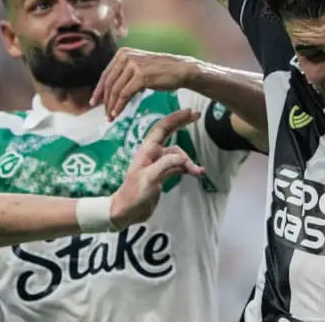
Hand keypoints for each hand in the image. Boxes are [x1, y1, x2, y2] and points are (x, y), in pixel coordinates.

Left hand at [91, 48, 196, 120]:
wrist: (180, 70)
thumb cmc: (159, 72)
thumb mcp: (138, 69)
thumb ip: (123, 75)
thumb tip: (108, 92)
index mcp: (122, 53)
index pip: (106, 74)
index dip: (99, 90)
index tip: (94, 102)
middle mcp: (126, 56)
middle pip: (109, 82)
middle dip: (104, 100)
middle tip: (104, 114)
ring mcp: (133, 64)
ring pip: (116, 89)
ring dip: (111, 106)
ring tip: (111, 117)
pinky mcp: (141, 75)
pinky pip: (125, 94)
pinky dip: (119, 106)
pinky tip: (117, 114)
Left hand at [108, 109, 203, 227]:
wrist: (127, 212)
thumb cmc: (133, 194)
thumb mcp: (149, 179)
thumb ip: (165, 165)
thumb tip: (182, 157)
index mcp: (147, 151)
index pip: (162, 128)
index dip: (175, 118)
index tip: (189, 112)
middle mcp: (153, 154)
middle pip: (170, 134)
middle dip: (182, 123)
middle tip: (196, 115)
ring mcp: (158, 164)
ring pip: (178, 155)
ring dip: (189, 160)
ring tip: (197, 171)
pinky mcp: (162, 175)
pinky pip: (178, 166)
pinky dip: (187, 168)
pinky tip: (196, 172)